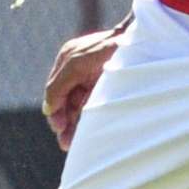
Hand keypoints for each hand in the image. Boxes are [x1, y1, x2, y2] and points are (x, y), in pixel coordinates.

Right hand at [41, 23, 125, 150]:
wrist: (141, 44)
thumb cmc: (107, 48)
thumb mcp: (75, 65)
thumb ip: (58, 85)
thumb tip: (47, 109)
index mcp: (68, 60)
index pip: (55, 91)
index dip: (55, 110)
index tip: (58, 127)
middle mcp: (79, 70)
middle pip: (66, 101)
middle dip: (64, 121)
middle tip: (65, 143)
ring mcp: (94, 79)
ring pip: (78, 106)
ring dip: (74, 125)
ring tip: (70, 144)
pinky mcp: (108, 87)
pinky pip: (92, 107)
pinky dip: (86, 120)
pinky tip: (83, 134)